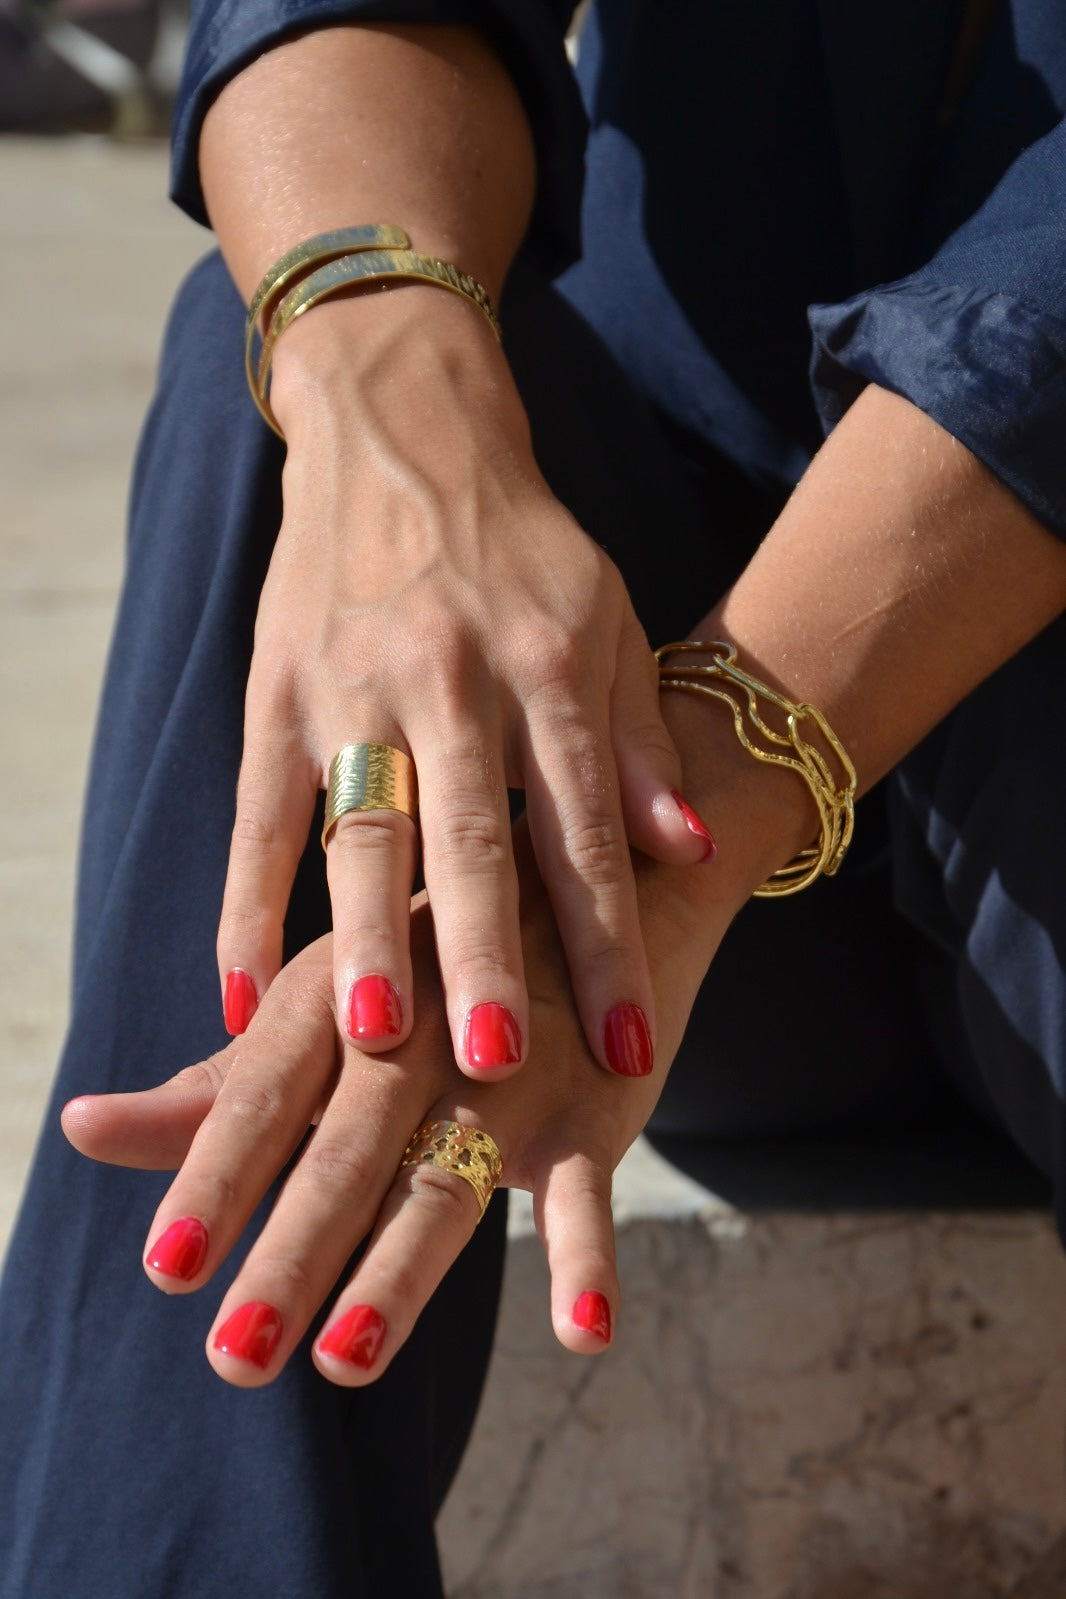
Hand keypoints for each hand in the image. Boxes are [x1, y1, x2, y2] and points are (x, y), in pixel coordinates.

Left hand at [64, 824, 729, 1387]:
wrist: (585, 892)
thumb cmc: (424, 974)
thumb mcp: (321, 1013)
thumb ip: (213, 1090)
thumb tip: (74, 1126)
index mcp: (338, 998)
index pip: (263, 1095)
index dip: (215, 1178)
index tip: (166, 1269)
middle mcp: (417, 1027)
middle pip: (347, 1148)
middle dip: (293, 1251)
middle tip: (233, 1358)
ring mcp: (510, 1066)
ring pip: (448, 1173)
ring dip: (400, 1269)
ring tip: (346, 1358)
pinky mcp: (591, 1105)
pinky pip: (587, 1186)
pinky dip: (587, 1253)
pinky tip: (583, 1329)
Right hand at [216, 290, 713, 1080]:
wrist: (402, 431)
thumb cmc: (522, 550)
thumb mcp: (609, 621)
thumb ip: (639, 741)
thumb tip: (690, 851)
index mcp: (548, 668)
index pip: (585, 832)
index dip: (608, 943)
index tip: (629, 1047)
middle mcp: (451, 678)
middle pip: (473, 840)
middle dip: (486, 957)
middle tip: (496, 1064)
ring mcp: (352, 684)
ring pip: (362, 831)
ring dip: (367, 940)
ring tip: (372, 1043)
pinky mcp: (274, 690)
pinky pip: (261, 812)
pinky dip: (247, 904)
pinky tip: (243, 994)